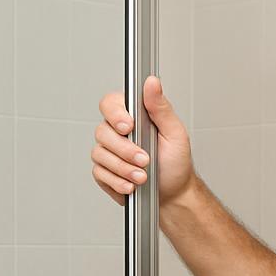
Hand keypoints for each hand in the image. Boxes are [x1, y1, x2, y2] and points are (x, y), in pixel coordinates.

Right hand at [92, 75, 196, 207]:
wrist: (174, 193)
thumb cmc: (175, 162)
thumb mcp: (175, 133)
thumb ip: (161, 107)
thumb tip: (152, 82)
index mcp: (133, 116)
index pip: (110, 103)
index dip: (115, 114)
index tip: (129, 127)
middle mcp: (117, 132)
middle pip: (102, 131)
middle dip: (125, 149)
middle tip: (145, 159)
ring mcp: (109, 151)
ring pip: (100, 154)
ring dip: (123, 168)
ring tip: (142, 176)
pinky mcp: (104, 171)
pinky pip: (100, 173)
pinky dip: (117, 181)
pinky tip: (131, 185)